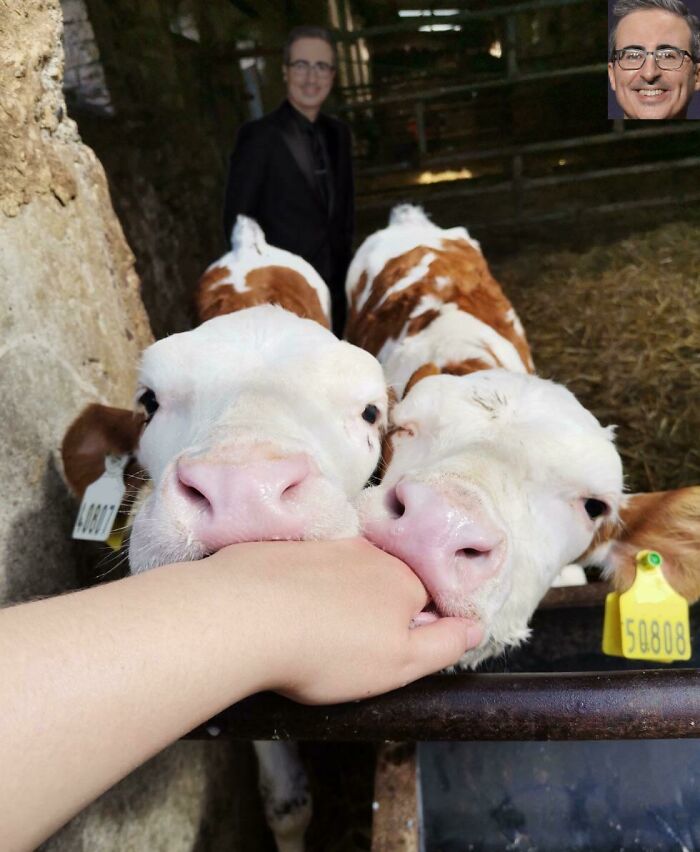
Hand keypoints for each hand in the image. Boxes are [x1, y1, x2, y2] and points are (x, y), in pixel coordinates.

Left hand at [205, 538, 482, 703]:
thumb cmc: (328, 650)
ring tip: (308, 636)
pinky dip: (297, 591)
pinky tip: (279, 617)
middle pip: (381, 585)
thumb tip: (477, 628)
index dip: (408, 633)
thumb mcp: (400, 664)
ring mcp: (322, 546)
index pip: (423, 603)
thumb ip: (444, 645)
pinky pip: (301, 570)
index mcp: (402, 580)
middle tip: (343, 652)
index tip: (380, 656)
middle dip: (372, 613)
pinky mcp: (281, 547)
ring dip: (333, 602)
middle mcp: (366, 553)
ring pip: (340, 577)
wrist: (243, 616)